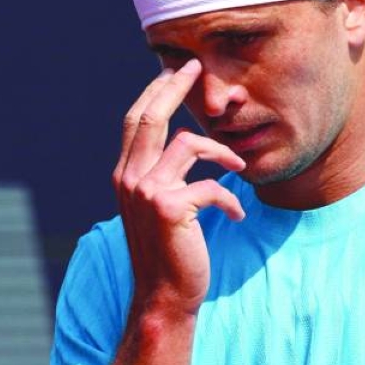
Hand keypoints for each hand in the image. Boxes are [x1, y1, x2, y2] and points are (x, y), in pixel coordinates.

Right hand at [113, 60, 246, 318]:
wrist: (165, 296)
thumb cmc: (169, 252)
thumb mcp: (158, 208)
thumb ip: (162, 176)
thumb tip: (181, 144)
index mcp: (125, 175)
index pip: (136, 121)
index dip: (154, 92)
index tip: (174, 70)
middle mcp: (129, 178)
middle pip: (151, 117)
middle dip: (174, 86)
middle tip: (197, 67)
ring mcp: (147, 192)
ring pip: (188, 144)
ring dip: (222, 151)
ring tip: (239, 167)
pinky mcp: (171, 208)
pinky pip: (212, 186)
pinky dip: (231, 200)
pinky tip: (237, 216)